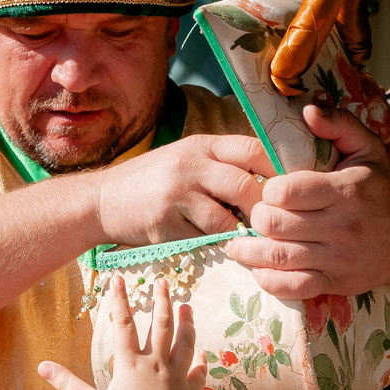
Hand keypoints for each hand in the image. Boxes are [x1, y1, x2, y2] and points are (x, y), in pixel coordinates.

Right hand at [37, 274, 199, 389]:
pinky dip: (201, 361)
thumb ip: (68, 384)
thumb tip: (42, 366)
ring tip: (187, 306)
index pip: (123, 324)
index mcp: (130, 365)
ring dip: (186, 322)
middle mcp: (156, 364)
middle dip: (161, 300)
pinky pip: (198, 373)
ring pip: (185, 342)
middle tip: (164, 281)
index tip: (119, 279)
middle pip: (160, 325)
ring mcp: (177, 376)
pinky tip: (203, 354)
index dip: (119, 300)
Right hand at [92, 133, 265, 247]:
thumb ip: (222, 164)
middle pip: (245, 185)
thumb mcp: (186, 159)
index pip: (253, 149)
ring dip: (237, 232)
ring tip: (240, 237)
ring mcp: (175, 195)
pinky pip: (202, 239)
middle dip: (262, 210)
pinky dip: (214, 244)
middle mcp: (189, 165)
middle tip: (269, 224)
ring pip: (226, 218)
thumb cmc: (152, 181)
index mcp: (201, 145)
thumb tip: (270, 181)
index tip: (287, 191)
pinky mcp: (164, 224)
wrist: (101, 200)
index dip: (277, 170)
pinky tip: (213, 243)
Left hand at [206, 104, 389, 302]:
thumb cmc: (379, 190)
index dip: (268, 190)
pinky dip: (267, 279)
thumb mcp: (367, 150)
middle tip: (256, 214)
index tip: (269, 190)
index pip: (287, 192)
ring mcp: (337, 258)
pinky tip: (259, 268)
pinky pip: (291, 287)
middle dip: (256, 218)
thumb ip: (338, 125)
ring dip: (249, 251)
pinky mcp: (334, 282)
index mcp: (345, 190)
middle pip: (275, 224)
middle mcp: (342, 226)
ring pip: (277, 257)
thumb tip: (307, 109)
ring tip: (239, 243)